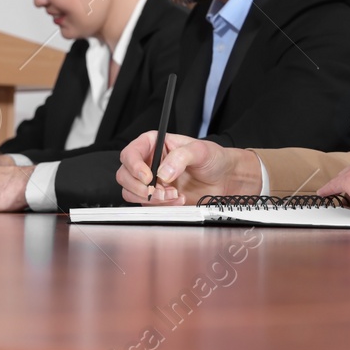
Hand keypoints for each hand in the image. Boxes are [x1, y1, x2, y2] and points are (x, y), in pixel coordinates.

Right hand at [116, 131, 258, 204]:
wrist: (225, 178)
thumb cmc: (213, 158)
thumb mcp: (200, 150)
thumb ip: (181, 157)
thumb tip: (162, 172)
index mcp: (154, 144)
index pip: (130, 153)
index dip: (134, 166)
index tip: (148, 177)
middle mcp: (148, 162)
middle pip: (124, 175)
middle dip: (140, 187)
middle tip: (160, 190)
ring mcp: (151, 181)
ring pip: (131, 192)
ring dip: (151, 198)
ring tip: (173, 195)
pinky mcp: (156, 197)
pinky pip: (146, 205)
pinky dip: (160, 206)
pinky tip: (177, 199)